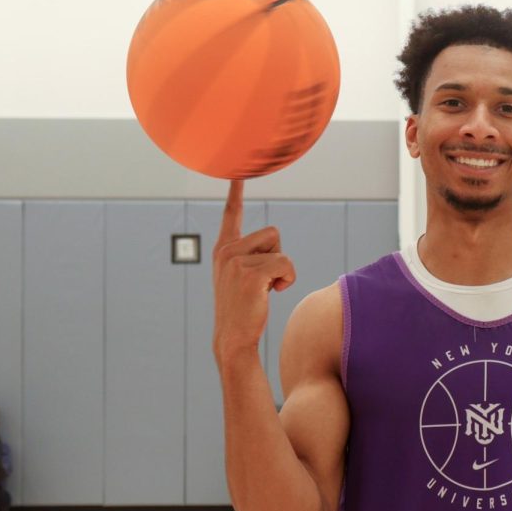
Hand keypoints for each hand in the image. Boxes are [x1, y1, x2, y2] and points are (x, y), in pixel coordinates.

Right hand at [211, 180, 296, 359]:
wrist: (233, 339)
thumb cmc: (243, 309)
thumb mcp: (240, 277)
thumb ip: (250, 256)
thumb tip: (273, 237)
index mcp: (224, 249)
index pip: (232, 214)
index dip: (236, 191)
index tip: (237, 171)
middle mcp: (226, 251)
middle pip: (273, 233)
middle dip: (277, 257)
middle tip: (263, 282)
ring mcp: (236, 261)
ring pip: (280, 250)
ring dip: (282, 270)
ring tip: (265, 289)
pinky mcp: (250, 273)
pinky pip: (286, 264)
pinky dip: (288, 280)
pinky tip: (272, 294)